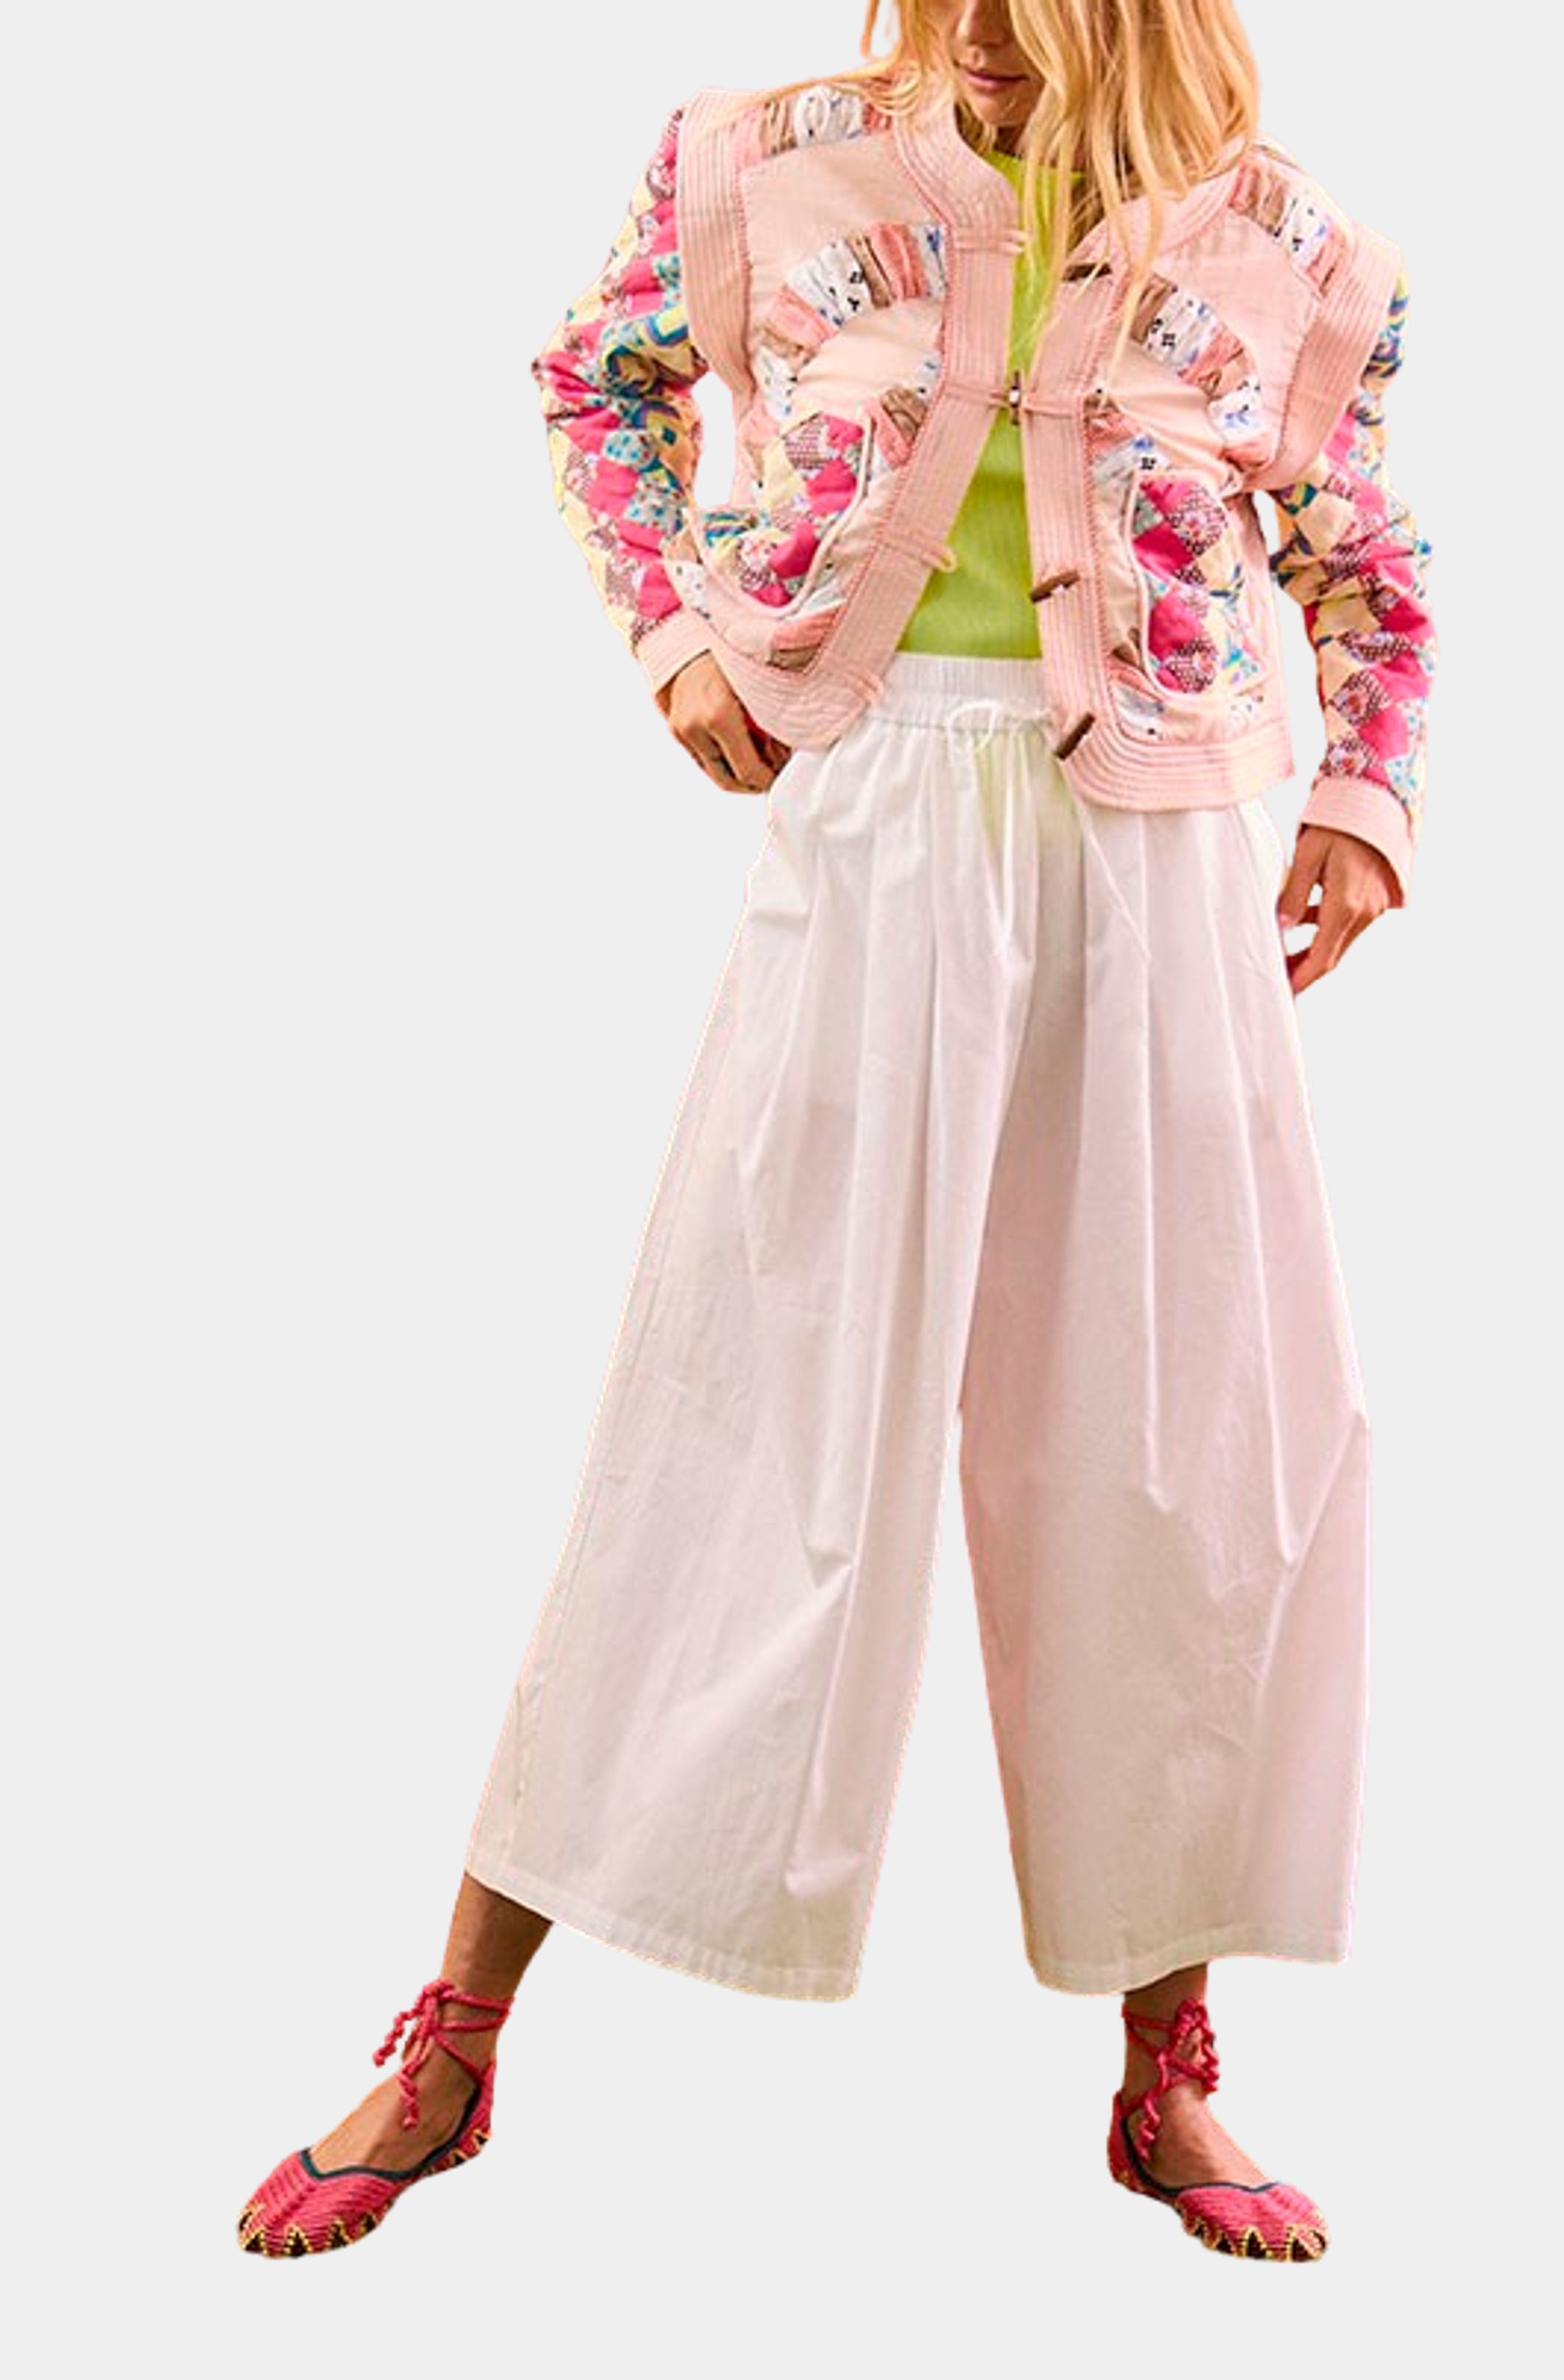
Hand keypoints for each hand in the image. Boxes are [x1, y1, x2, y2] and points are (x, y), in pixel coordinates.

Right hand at [656, 654, 791, 792]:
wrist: (686, 626)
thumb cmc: (727, 648)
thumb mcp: (757, 683)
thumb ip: (770, 722)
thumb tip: (782, 753)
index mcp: (719, 716)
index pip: (748, 771)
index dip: (769, 779)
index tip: (783, 773)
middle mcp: (694, 727)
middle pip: (727, 781)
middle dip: (753, 782)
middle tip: (773, 772)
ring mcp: (680, 729)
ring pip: (713, 772)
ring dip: (737, 771)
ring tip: (759, 757)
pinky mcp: (674, 728)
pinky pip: (702, 757)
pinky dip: (723, 758)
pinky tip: (739, 744)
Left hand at [1275, 825, 1398, 994]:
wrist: (1378, 802)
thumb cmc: (1339, 823)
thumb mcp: (1307, 856)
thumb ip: (1294, 894)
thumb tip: (1282, 927)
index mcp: (1346, 905)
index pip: (1322, 956)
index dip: (1302, 977)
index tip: (1283, 990)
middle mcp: (1364, 912)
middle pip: (1332, 955)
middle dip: (1305, 970)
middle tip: (1279, 978)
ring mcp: (1373, 907)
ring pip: (1340, 941)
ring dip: (1314, 950)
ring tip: (1285, 953)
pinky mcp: (1375, 899)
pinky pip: (1348, 923)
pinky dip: (1325, 928)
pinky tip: (1302, 919)